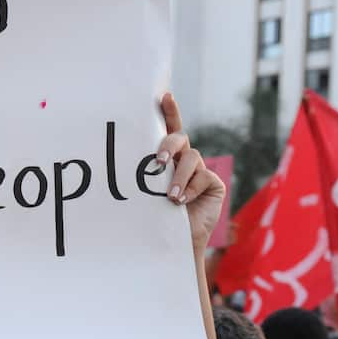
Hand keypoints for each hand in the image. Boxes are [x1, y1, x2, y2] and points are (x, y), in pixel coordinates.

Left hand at [157, 93, 225, 250]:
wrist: (175, 242)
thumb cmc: (154, 216)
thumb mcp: (147, 193)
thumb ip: (145, 175)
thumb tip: (123, 163)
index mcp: (166, 157)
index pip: (167, 129)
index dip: (169, 111)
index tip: (164, 96)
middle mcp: (183, 159)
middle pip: (179, 138)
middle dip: (169, 145)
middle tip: (159, 161)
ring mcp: (200, 170)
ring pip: (191, 158)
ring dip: (179, 177)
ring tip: (170, 197)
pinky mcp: (213, 182)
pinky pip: (203, 176)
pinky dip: (191, 188)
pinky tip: (182, 201)